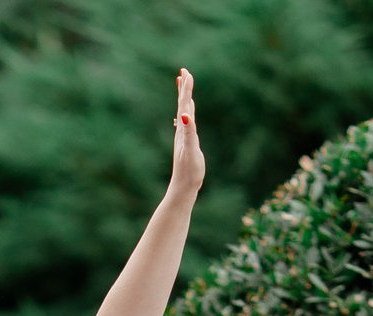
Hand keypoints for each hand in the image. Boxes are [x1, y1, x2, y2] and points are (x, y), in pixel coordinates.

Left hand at [169, 69, 203, 198]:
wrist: (183, 187)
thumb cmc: (189, 170)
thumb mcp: (191, 150)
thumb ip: (188, 132)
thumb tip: (184, 115)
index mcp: (184, 129)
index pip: (185, 104)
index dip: (186, 88)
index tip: (185, 72)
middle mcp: (182, 130)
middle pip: (183, 104)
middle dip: (184, 88)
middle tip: (183, 71)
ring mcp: (184, 136)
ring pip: (184, 112)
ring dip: (184, 98)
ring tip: (183, 86)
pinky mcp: (187, 143)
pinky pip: (187, 124)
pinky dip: (187, 114)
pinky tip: (185, 114)